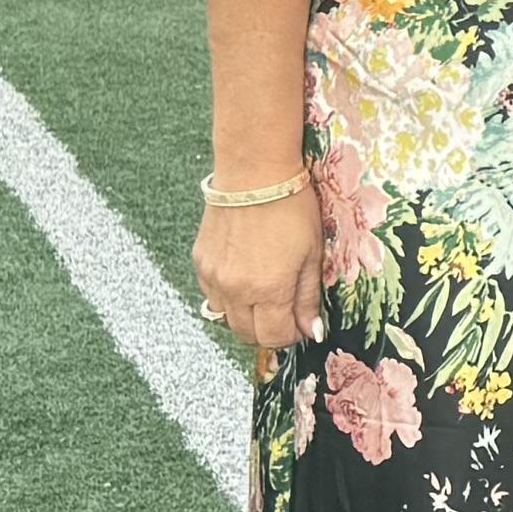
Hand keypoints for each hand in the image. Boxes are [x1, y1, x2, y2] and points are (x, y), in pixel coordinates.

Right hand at [194, 179, 330, 368]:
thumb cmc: (291, 209)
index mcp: (269, 290)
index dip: (291, 336)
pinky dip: (228, 298)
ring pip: (226, 319)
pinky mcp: (200, 263)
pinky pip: (212, 296)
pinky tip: (245, 279)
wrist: (253, 174)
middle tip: (285, 313)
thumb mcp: (312, 254)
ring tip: (265, 296)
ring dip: (246, 317)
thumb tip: (312, 332)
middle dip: (269, 331)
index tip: (302, 326)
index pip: (275, 338)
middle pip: (248, 335)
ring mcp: (213, 277)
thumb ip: (308, 298)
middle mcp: (235, 290)